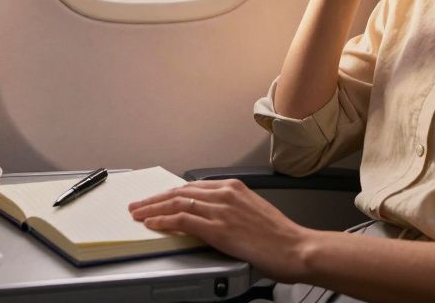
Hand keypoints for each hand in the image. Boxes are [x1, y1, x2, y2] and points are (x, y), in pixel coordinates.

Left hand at [129, 179, 312, 282]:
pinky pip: (183, 220)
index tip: (156, 199)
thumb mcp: (253, 213)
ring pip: (177, 203)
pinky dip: (164, 221)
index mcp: (234, 188)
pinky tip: (154, 224)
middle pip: (180, 192)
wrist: (297, 248)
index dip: (169, 193)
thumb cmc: (280, 237)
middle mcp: (226, 194)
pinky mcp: (219, 228)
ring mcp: (221, 210)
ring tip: (138, 214)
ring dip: (153, 209)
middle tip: (138, 205)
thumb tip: (211, 218)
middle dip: (155, 199)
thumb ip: (231, 211)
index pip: (191, 187)